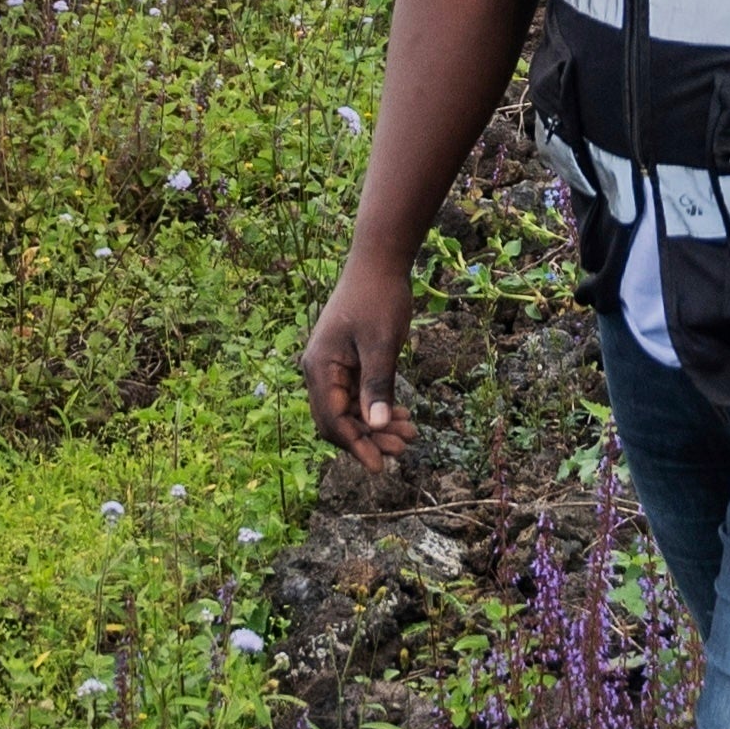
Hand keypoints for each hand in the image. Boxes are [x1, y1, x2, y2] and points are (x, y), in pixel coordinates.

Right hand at [299, 244, 415, 464]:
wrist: (379, 262)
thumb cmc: (379, 298)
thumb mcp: (382, 345)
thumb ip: (377, 386)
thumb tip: (376, 426)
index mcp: (320, 367)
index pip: (333, 420)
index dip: (356, 445)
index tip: (379, 466)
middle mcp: (319, 370)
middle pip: (338, 420)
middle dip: (369, 437)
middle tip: (402, 449)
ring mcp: (331, 366)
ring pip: (350, 409)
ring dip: (376, 424)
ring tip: (410, 434)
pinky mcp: (345, 361)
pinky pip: (357, 394)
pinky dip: (377, 407)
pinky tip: (402, 416)